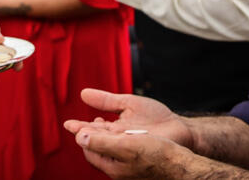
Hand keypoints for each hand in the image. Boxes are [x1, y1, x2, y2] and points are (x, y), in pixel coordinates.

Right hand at [64, 89, 193, 148]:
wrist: (179, 128)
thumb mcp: (128, 103)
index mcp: (113, 131)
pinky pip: (125, 150)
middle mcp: (117, 142)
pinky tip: (110, 139)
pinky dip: (116, 145)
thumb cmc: (156, 118)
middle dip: (85, 135)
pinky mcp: (138, 154)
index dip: (80, 128)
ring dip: (97, 142)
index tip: (68, 124)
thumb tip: (83, 93)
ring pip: (108, 147)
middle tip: (76, 130)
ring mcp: (127, 150)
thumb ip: (107, 100)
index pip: (92, 131)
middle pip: (96, 141)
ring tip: (87, 134)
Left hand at [73, 129, 194, 178]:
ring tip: (102, 120)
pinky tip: (124, 129)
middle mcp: (120, 168)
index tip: (76, 122)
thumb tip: (79, 136)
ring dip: (105, 133)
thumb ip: (101, 141)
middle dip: (92, 133)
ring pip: (111, 147)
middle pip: (99, 148)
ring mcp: (130, 166)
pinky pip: (123, 147)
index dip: (83, 134)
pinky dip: (118, 136)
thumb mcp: (126, 145)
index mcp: (113, 167)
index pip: (89, 150)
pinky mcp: (140, 161)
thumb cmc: (158, 155)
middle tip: (89, 119)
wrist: (183, 164)